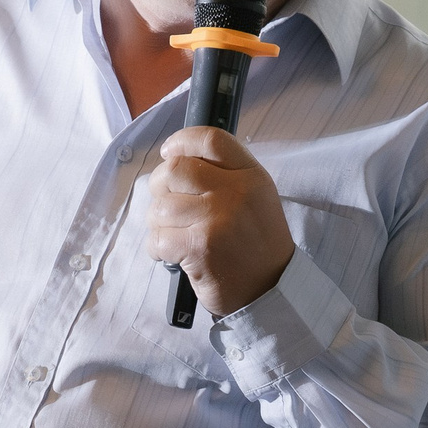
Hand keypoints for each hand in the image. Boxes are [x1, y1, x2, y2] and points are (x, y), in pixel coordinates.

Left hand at [145, 125, 293, 317]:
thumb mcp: (255, 197)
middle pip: (175, 169)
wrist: (271, 288)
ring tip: (172, 234)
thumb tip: (176, 159)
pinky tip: (171, 253)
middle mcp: (235, 193)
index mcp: (250, 175)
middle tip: (167, 204)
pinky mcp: (199, 247)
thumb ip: (224, 174)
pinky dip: (157, 247)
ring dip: (158, 222)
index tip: (170, 152)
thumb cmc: (255, 243)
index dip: (182, 141)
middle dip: (160, 186)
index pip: (211, 139)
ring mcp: (216, 220)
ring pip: (161, 206)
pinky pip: (158, 237)